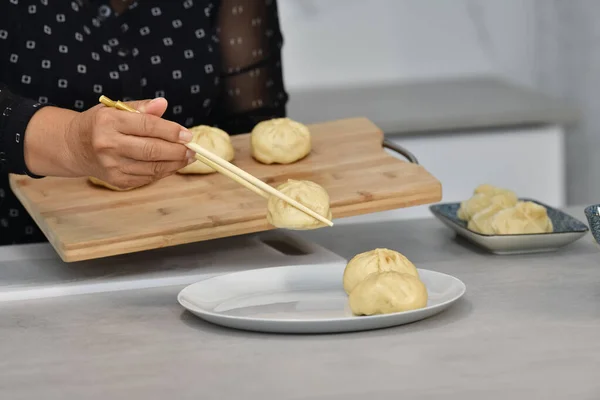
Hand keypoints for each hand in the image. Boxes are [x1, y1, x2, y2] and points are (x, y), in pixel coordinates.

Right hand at [25, 98, 194, 188]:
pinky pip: (147, 178)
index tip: (188, 135)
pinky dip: (163, 172)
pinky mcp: (116, 181)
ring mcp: (112, 166)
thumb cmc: (100, 124)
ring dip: (175, 164)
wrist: (74, 147)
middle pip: (152, 150)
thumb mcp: (115, 109)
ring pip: (152, 168)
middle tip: (193, 150)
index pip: (147, 126)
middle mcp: (108, 145)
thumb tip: (163, 104)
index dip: (171, 131)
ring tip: (187, 158)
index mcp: (109, 122)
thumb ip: (142, 107)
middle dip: (178, 151)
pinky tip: (171, 165)